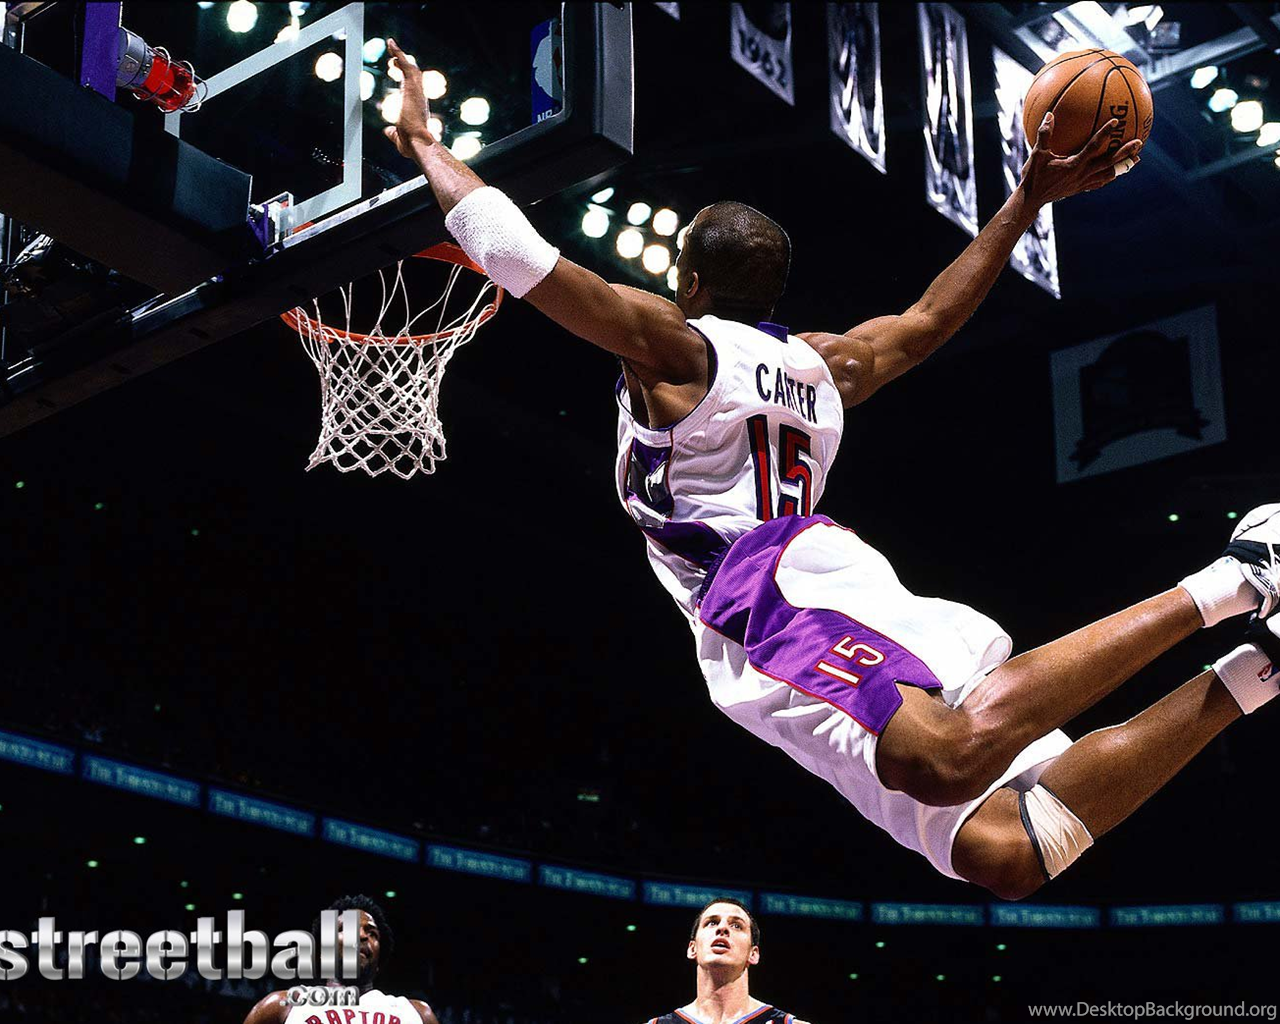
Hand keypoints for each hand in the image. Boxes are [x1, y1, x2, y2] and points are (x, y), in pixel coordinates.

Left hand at [383, 37, 432, 157]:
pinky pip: (406, 65)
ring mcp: (418, 91)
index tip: (396, 69)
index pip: (411, 87)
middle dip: (403, 63)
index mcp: (416, 107)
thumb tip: (387, 131)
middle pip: (413, 74)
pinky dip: (399, 54)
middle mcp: (419, 97)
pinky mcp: (413, 87)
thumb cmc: (412, 145)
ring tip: (391, 45)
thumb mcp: (398, 137)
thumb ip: (392, 132)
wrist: (418, 144)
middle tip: (393, 56)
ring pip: (411, 67)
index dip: (404, 78)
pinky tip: (391, 45)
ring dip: (401, 56)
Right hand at [1017, 112, 1142, 207]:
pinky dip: (1109, 176)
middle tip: (1138, 143)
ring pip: (1108, 175)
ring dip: (1122, 167)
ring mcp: (1082, 183)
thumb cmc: (1033, 176)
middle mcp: (1081, 175)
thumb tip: (1049, 114)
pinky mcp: (1080, 189)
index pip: (1093, 147)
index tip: (1115, 122)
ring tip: (1135, 160)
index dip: (1104, 134)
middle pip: (1108, 163)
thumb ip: (1044, 134)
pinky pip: (1099, 182)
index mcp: (1073, 165)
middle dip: (1124, 153)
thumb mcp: (1036, 154)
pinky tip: (1114, 172)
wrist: (1031, 199)